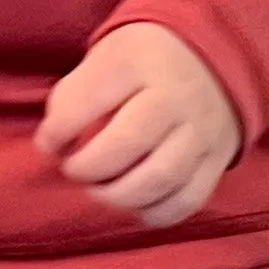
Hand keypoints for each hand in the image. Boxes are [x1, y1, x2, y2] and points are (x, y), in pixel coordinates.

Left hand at [37, 22, 241, 228]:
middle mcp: (176, 95)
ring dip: (118, 196)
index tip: (50, 143)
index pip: (86, 103)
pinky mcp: (218, 158)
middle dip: (88, 168)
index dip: (56, 132)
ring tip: (101, 190)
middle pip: (127, 144)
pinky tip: (135, 204)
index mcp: (140, 61)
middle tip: (76, 170)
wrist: (212, 57)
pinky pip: (187, 199)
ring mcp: (202, 129)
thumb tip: (54, 145)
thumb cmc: (144, 62)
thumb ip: (75, 94)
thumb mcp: (106, 55)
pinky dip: (154, 212)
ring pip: (159, 178)